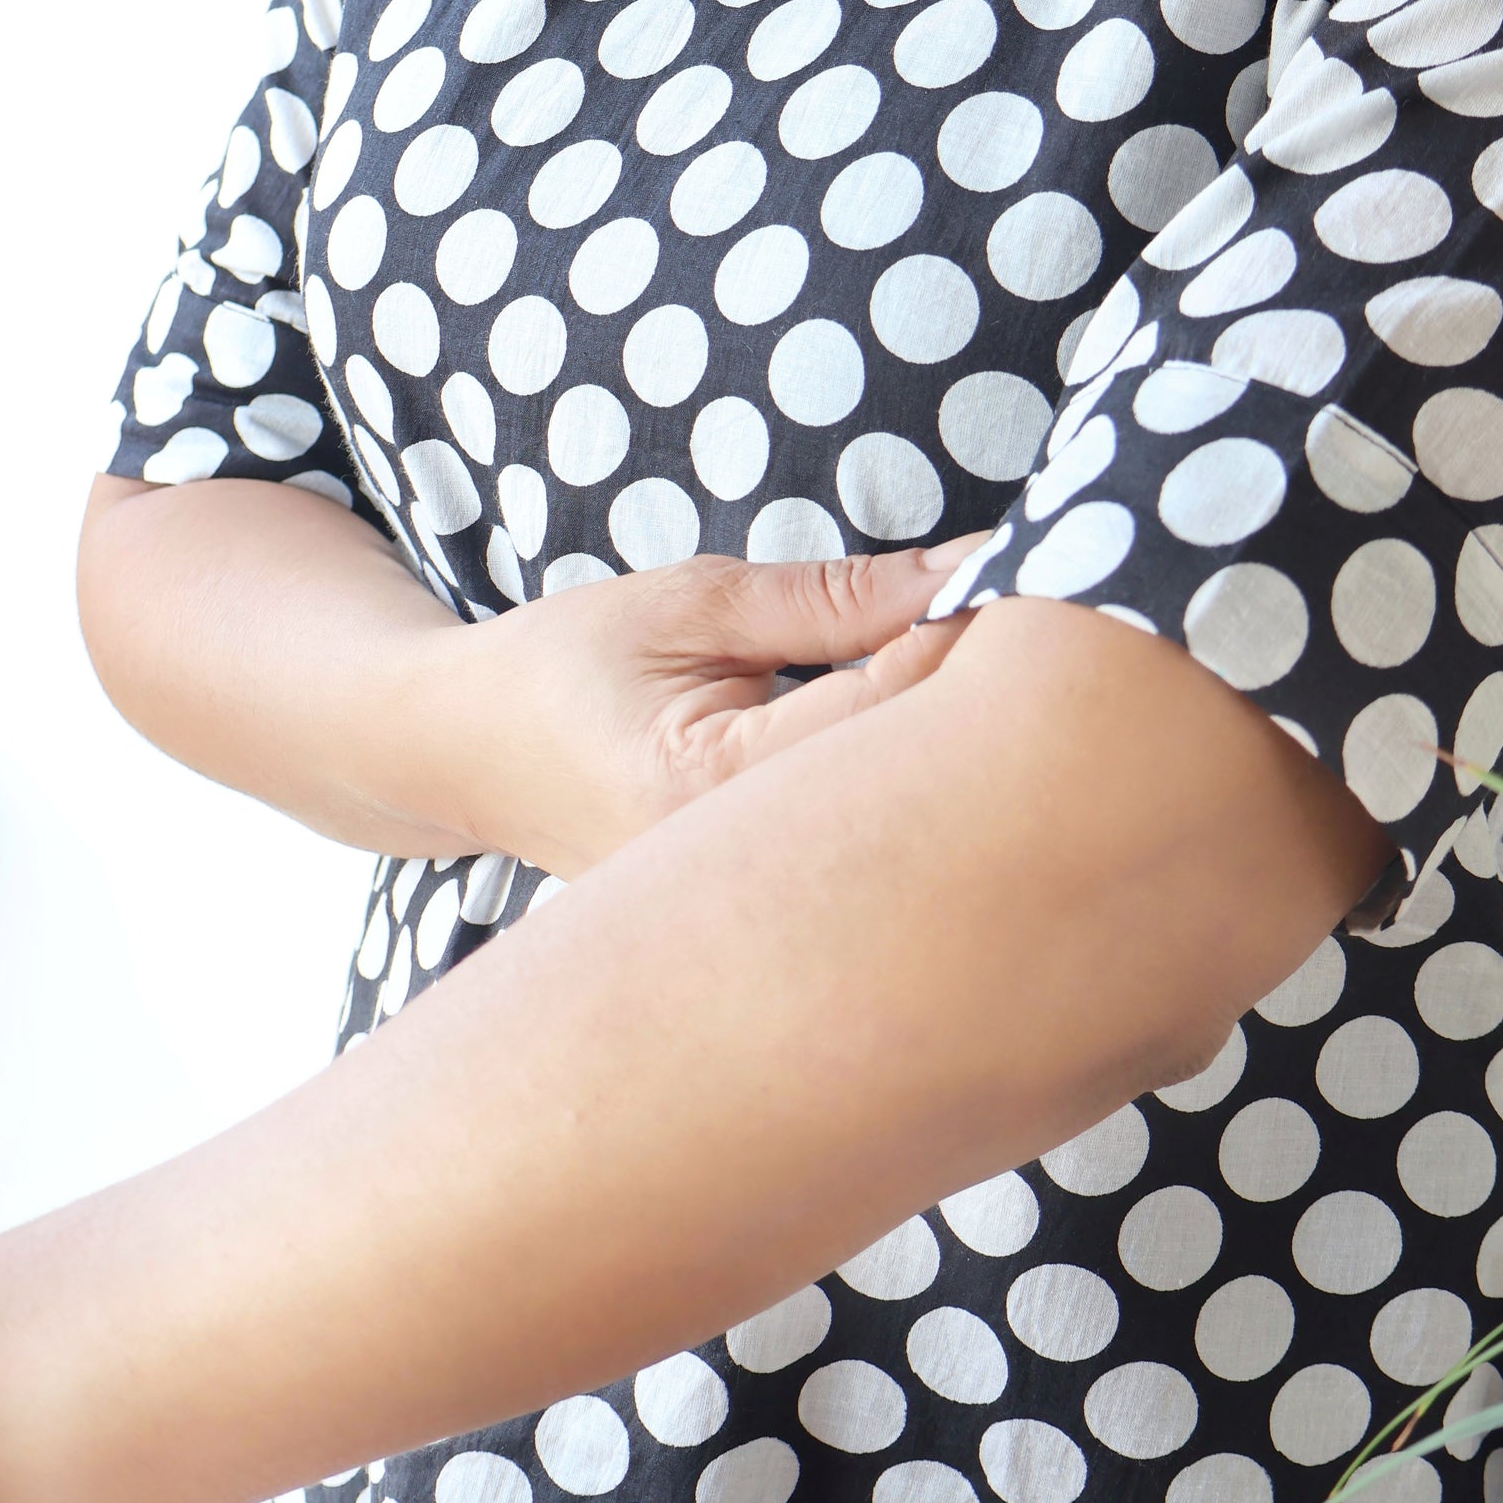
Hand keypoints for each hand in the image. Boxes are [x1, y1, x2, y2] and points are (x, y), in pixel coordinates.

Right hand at [440, 539, 983, 878]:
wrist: (466, 752)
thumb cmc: (569, 663)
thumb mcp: (692, 604)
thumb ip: (832, 598)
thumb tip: (965, 574)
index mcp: (701, 786)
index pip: (881, 713)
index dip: (963, 643)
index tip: (1020, 585)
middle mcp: (726, 876)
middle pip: (912, 801)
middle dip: (981, 719)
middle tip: (1036, 641)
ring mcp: (739, 917)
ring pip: (898, 844)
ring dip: (953, 766)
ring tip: (992, 694)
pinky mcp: (758, 928)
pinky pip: (865, 868)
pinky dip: (910, 809)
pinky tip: (935, 761)